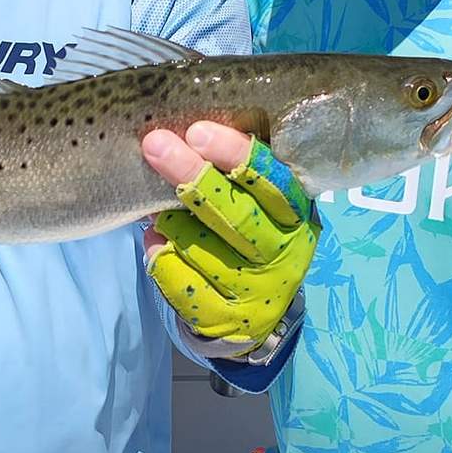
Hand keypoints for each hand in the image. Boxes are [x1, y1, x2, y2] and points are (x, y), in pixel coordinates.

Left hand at [141, 122, 317, 352]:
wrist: (254, 317)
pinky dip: (160, 256)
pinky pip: (181, 281)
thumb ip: (237, 179)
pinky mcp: (227, 319)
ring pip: (202, 247)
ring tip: (154, 209)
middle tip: (156, 145)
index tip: (198, 132)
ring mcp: (258, 290)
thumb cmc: (248, 238)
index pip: (274, 182)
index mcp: (297, 215)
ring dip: (170, 222)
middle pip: (237, 214)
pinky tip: (154, 242)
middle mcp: (285, 254)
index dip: (237, 155)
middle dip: (193, 176)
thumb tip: (183, 136)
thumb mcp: (259, 207)